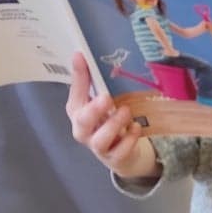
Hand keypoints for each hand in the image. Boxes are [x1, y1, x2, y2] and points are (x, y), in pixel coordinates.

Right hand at [67, 55, 159, 179]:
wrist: (121, 154)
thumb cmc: (106, 122)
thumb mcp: (97, 101)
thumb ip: (88, 80)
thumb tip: (79, 54)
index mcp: (78, 112)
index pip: (74, 94)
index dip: (78, 76)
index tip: (82, 57)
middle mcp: (84, 131)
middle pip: (82, 122)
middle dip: (94, 109)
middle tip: (107, 97)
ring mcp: (98, 147)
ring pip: (100, 140)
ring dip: (114, 124)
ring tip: (126, 111)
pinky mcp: (114, 158)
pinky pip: (120, 151)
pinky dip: (129, 139)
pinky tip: (136, 128)